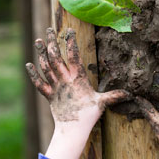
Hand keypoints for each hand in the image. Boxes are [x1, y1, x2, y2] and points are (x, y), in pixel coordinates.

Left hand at [26, 28, 129, 158]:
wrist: (73, 129)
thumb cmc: (88, 115)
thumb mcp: (102, 102)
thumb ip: (114, 95)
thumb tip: (130, 93)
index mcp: (77, 78)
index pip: (74, 56)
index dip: (71, 42)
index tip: (69, 31)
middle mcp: (64, 80)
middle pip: (56, 57)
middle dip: (52, 42)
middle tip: (49, 30)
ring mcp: (55, 87)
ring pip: (46, 66)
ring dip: (41, 53)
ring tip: (38, 40)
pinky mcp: (49, 95)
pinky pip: (39, 83)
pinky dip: (33, 74)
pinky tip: (29, 64)